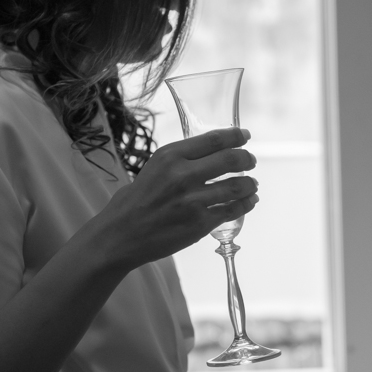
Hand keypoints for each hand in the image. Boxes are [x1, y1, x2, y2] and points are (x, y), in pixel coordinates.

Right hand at [102, 127, 258, 266]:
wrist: (120, 234)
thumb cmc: (135, 201)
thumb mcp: (154, 168)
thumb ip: (180, 160)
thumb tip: (211, 154)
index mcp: (170, 156)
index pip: (214, 140)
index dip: (235, 136)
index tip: (244, 136)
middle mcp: (183, 175)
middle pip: (231, 159)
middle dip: (246, 158)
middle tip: (250, 160)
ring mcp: (193, 200)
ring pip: (236, 186)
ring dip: (249, 184)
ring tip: (251, 185)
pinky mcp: (200, 223)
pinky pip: (232, 210)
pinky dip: (245, 205)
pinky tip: (248, 202)